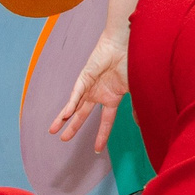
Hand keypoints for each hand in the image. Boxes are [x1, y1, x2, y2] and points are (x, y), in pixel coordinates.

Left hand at [51, 30, 129, 152]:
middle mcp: (99, 94)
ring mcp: (90, 86)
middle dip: (74, 127)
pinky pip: (76, 95)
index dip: (101, 135)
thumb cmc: (134, 64)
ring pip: (74, 106)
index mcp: (112, 98)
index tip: (97, 149)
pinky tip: (65, 116)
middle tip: (64, 139)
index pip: (105, 121)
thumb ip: (136, 109)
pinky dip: (70, 106)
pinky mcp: (84, 77)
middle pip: (83, 114)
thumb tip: (141, 124)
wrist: (127, 45)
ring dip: (64, 119)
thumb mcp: (136, 91)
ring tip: (54, 131)